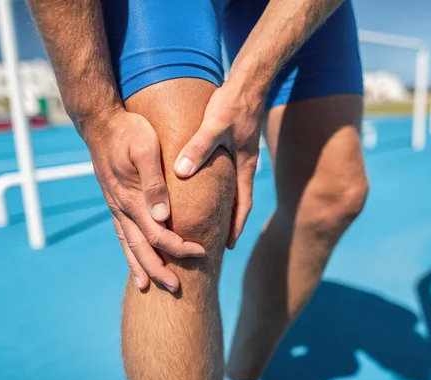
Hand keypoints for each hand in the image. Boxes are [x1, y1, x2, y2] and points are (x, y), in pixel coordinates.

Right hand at [80, 108, 205, 291]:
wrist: (101, 123)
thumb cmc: (129, 132)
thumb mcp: (146, 151)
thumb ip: (154, 183)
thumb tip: (162, 216)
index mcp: (132, 199)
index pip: (159, 234)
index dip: (180, 247)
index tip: (201, 253)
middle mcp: (122, 208)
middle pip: (142, 248)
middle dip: (159, 270)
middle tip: (177, 288)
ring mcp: (115, 206)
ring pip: (127, 245)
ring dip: (140, 266)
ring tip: (147, 286)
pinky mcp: (114, 201)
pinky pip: (120, 233)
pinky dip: (127, 251)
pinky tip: (132, 258)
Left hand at [173, 84, 263, 248]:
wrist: (248, 81)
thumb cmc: (232, 103)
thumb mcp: (214, 125)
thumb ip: (198, 147)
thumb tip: (181, 171)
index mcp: (244, 166)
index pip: (243, 204)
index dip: (236, 227)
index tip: (228, 246)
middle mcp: (245, 164)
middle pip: (240, 201)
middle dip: (231, 222)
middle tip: (219, 241)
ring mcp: (242, 154)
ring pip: (235, 187)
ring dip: (226, 205)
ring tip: (213, 219)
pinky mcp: (235, 143)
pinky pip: (229, 173)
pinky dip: (222, 186)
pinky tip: (207, 185)